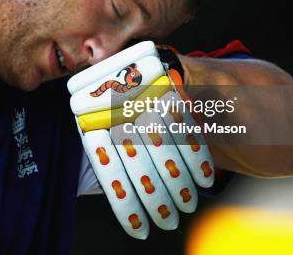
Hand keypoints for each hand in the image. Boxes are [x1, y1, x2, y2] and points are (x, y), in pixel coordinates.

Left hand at [67, 41, 214, 238]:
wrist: (137, 63)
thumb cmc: (114, 109)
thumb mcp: (97, 128)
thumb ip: (102, 156)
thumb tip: (101, 196)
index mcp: (88, 116)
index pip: (107, 167)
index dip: (126, 203)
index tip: (140, 229)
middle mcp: (111, 101)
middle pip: (138, 161)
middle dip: (157, 198)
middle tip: (169, 222)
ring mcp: (139, 90)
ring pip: (163, 146)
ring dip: (180, 182)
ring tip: (187, 205)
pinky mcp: (165, 81)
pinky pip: (185, 124)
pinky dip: (197, 155)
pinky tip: (204, 178)